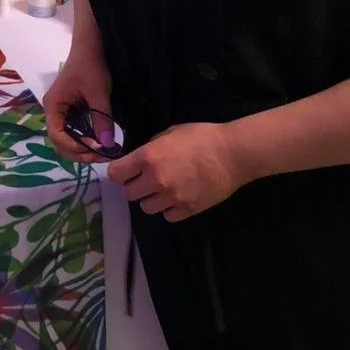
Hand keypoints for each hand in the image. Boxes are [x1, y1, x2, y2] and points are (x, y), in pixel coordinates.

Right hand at [41, 48, 115, 164]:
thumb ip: (102, 119)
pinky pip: (76, 130)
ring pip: (68, 138)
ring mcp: (63, 112)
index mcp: (53, 106)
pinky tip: (100, 140)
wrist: (92, 45)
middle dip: (79, 152)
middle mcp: (55, 111)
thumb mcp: (98, 92)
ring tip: (103, 150)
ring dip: (83, 148)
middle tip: (102, 155)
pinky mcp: (73, 110)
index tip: (95, 149)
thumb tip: (107, 145)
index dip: (74, 147)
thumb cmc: (91, 65)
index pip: (57, 136)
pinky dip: (87, 138)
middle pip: (60, 141)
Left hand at [107, 123, 245, 221]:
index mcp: (148, 157)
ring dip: (151, 199)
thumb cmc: (202, 137)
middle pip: (128, 193)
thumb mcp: (170, 133)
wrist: (234, 153)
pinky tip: (178, 198)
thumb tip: (140, 159)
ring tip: (164, 189)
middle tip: (146, 180)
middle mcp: (156, 179)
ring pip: (146, 208)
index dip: (119, 172)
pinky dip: (169, 209)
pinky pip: (167, 216)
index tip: (126, 171)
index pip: (116, 173)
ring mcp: (172, 197)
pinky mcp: (188, 210)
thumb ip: (152, 147)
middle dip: (134, 186)